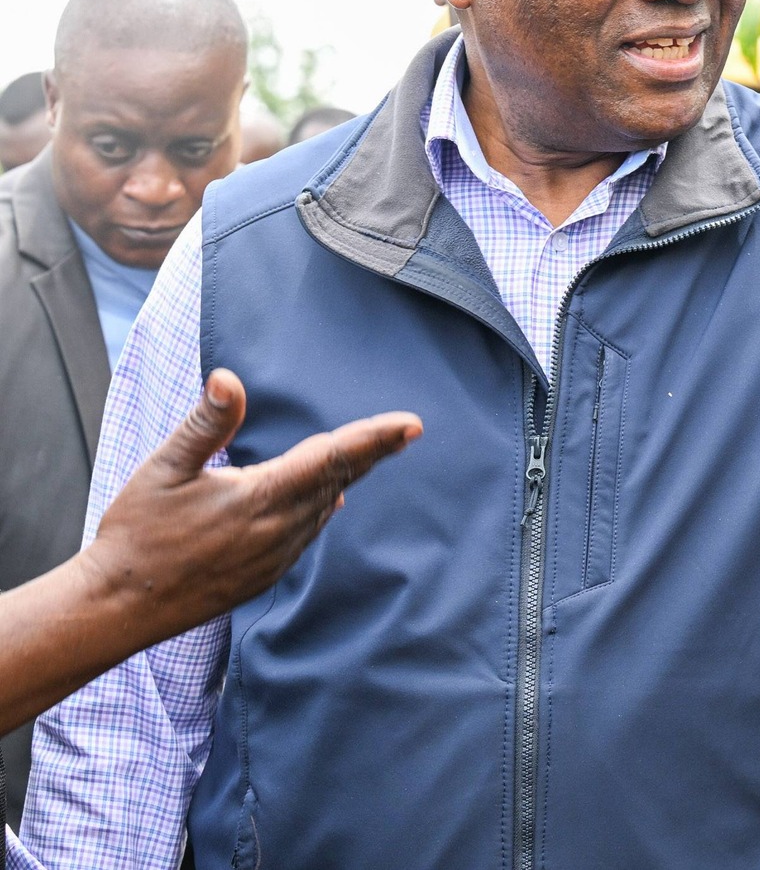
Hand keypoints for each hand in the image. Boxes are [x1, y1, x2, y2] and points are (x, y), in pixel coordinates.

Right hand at [81, 369, 421, 646]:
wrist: (118, 608)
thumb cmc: (136, 533)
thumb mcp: (164, 469)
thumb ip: (205, 424)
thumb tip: (230, 379)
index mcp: (261, 497)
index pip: (333, 457)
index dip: (375, 438)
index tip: (413, 424)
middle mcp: (279, 529)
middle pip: (338, 479)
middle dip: (369, 453)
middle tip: (401, 431)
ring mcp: (276, 557)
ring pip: (323, 508)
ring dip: (342, 479)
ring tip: (365, 454)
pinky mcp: (266, 576)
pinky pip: (306, 534)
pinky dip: (318, 508)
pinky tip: (322, 496)